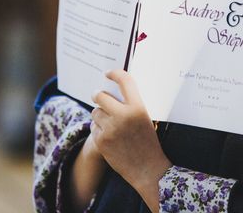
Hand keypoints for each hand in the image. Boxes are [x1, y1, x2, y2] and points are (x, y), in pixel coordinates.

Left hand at [91, 70, 170, 208]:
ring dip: (99, 114)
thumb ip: (131, 104)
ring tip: (110, 122)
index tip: (109, 73)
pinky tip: (109, 136)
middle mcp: (123, 116)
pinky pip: (93, 127)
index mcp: (138, 107)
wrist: (148, 169)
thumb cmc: (148, 141)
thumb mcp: (146, 118)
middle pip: (100, 96)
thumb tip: (114, 89)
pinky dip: (98, 129)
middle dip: (99, 95)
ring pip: (95, 112)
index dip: (115, 73)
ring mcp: (110, 129)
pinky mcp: (101, 141)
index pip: (125, 81)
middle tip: (99, 96)